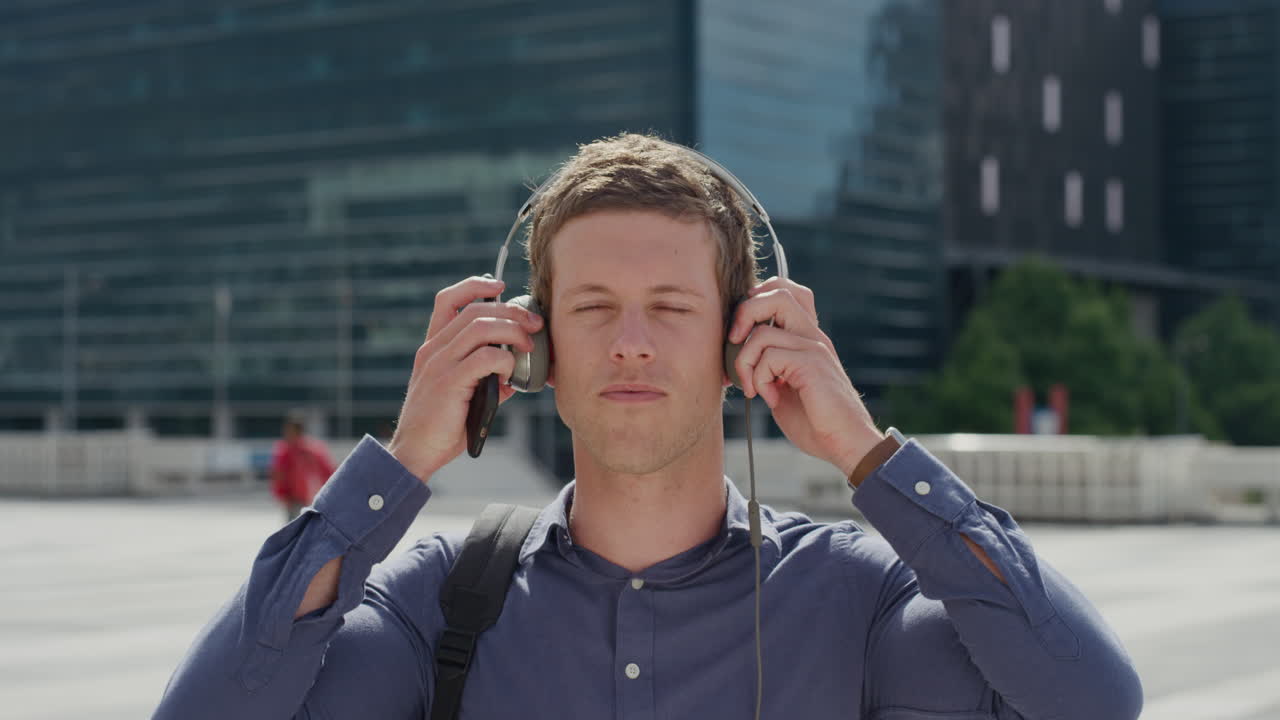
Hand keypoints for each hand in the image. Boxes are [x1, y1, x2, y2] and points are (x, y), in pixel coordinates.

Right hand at [387, 276, 543, 481]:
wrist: (416, 452)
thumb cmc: (441, 425)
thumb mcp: (463, 394)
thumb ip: (487, 378)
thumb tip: (516, 375)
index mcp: (433, 346)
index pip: (448, 299)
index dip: (475, 286)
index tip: (500, 286)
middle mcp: (433, 349)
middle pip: (475, 310)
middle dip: (511, 311)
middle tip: (535, 325)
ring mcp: (439, 364)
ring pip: (482, 328)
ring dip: (513, 333)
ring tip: (529, 347)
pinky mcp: (449, 382)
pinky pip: (486, 358)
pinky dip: (506, 361)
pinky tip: (511, 376)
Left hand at [727, 277, 882, 476]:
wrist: (845, 443)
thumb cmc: (815, 420)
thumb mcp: (783, 386)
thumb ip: (767, 365)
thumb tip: (734, 352)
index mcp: (806, 336)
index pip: (784, 290)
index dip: (755, 299)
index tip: (740, 333)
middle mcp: (812, 335)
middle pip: (777, 290)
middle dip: (744, 313)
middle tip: (734, 343)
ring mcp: (813, 347)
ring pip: (763, 329)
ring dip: (744, 361)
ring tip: (750, 387)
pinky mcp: (811, 364)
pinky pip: (769, 357)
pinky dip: (758, 379)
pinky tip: (769, 398)